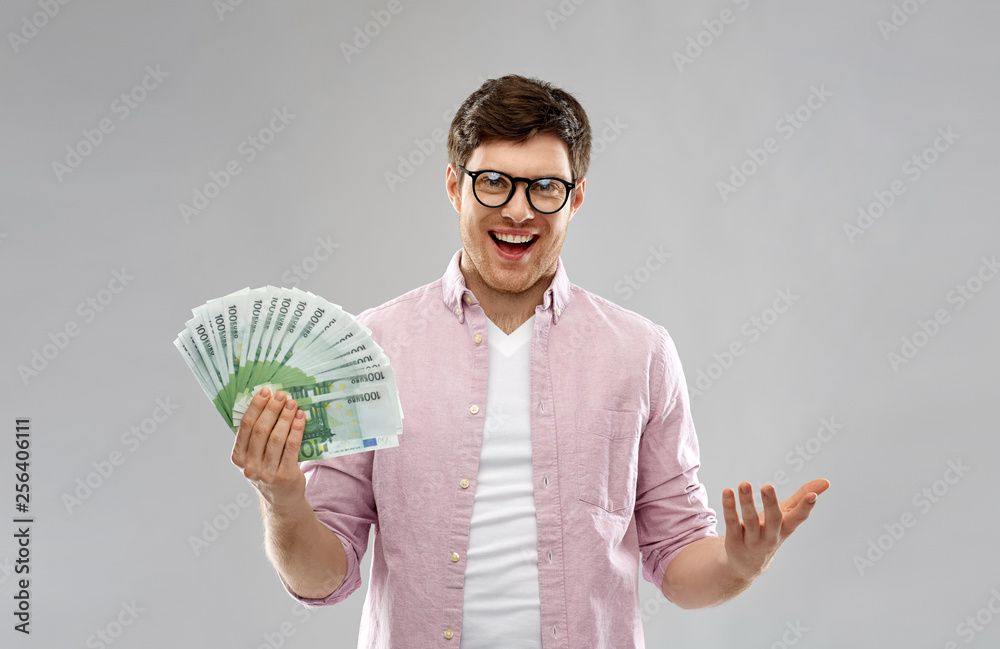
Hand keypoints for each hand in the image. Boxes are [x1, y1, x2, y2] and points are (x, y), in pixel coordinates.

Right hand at [231, 387, 306, 508]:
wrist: (281, 500)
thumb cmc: (267, 471)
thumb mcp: (254, 457)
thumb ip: (256, 436)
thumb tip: (267, 403)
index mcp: (238, 457)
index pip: (245, 427)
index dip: (256, 407)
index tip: (265, 392)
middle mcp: (249, 466)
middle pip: (261, 430)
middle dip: (272, 409)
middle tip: (281, 395)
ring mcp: (267, 473)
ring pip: (277, 437)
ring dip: (286, 417)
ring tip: (293, 404)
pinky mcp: (285, 476)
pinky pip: (292, 447)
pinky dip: (297, 430)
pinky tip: (301, 418)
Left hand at [722, 478, 830, 580]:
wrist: (748, 565)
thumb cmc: (771, 532)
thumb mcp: (787, 516)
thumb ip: (802, 498)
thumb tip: (827, 481)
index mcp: (786, 528)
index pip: (798, 518)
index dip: (805, 507)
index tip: (812, 495)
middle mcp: (771, 535)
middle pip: (773, 520)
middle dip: (771, 504)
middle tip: (768, 486)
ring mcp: (752, 540)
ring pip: (750, 521)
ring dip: (747, 502)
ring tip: (744, 484)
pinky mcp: (734, 540)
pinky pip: (732, 523)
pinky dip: (729, 508)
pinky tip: (727, 492)